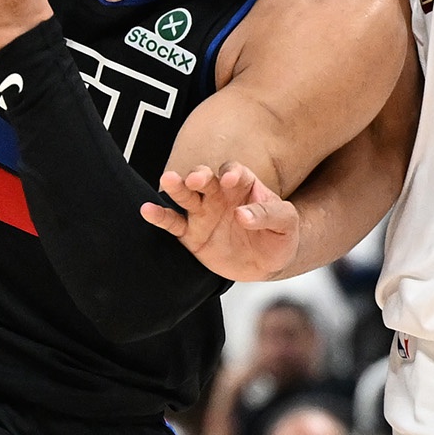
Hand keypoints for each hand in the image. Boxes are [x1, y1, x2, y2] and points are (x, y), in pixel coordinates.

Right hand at [144, 163, 301, 282]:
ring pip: (186, 196)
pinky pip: (173, 224)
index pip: (234, 172)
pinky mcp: (191, 235)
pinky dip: (159, 217)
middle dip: (200, 176)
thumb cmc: (280, 236)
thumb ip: (269, 214)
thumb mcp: (286, 223)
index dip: (231, 173)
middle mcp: (219, 194)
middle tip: (197, 178)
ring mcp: (203, 213)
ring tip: (168, 180)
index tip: (230, 180)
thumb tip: (243, 214)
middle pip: (205, 179)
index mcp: (243, 185)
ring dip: (177, 187)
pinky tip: (147, 210)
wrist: (269, 262)